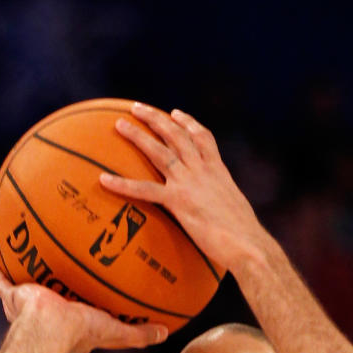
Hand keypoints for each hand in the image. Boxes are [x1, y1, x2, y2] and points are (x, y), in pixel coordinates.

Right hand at [0, 257, 166, 352]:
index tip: (88, 302)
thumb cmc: (81, 331)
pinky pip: (1, 282)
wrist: (48, 327)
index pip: (77, 320)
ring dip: (24, 278)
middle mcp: (46, 319)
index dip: (83, 312)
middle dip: (51, 291)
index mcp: (70, 330)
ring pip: (24, 291)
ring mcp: (27, 309)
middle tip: (56, 276)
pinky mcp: (13, 298)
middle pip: (49, 301)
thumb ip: (138, 334)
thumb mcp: (116, 331)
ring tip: (24, 258)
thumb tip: (166, 333)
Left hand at [100, 103, 265, 273]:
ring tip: (119, 124)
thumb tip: (223, 219)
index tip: (176, 113)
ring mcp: (190, 183)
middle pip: (176, 135)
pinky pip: (145, 190)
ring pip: (159, 151)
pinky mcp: (179, 202)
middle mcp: (203, 170)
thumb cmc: (246, 238)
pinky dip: (122, 184)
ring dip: (138, 135)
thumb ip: (224, 207)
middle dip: (155, 119)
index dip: (188, 123)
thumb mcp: (237, 212)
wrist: (249, 244)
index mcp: (218, 170)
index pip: (202, 138)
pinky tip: (103, 180)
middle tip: (136, 108)